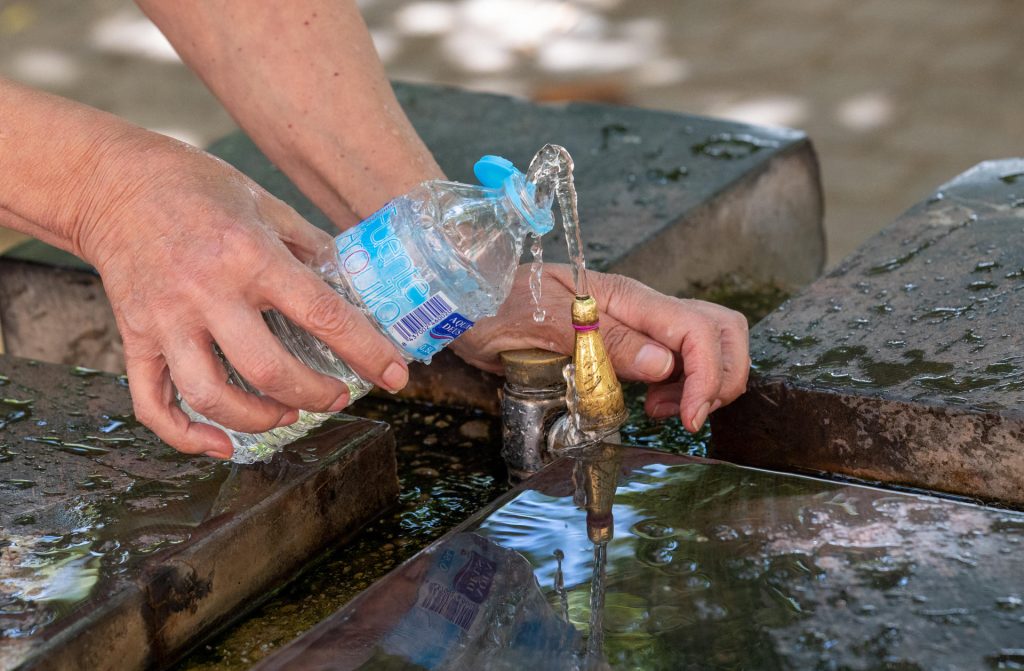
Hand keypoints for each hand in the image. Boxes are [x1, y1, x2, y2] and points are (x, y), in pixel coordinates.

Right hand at [79, 132, 408, 457]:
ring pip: (213, 396)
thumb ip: (309, 246)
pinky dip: (187, 436)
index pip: (323, 315)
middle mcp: (207, 293)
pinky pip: (154, 403)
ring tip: (289, 413)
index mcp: (250, 255)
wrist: (112, 181)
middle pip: (270, 371)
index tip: (396, 376)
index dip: (366, 351)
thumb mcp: (265, 204)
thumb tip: (352, 280)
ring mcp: (166, 320)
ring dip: (261, 419)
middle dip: (318, 395)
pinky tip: (222, 444)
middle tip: (340, 396)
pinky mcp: (134, 337)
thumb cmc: (197, 186)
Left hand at [451, 264, 749, 430]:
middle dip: (722, 377)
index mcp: (626, 297)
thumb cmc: (495, 306)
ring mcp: (635, 322)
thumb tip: (664, 364)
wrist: (465, 299)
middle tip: (687, 415)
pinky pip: (675, 358)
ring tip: (663, 410)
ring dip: (703, 383)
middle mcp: (640, 307)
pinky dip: (681, 385)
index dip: (708, 376)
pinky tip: (651, 402)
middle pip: (720, 328)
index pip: (697, 330)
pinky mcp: (624, 340)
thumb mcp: (543, 326)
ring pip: (704, 343)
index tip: (689, 418)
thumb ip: (604, 342)